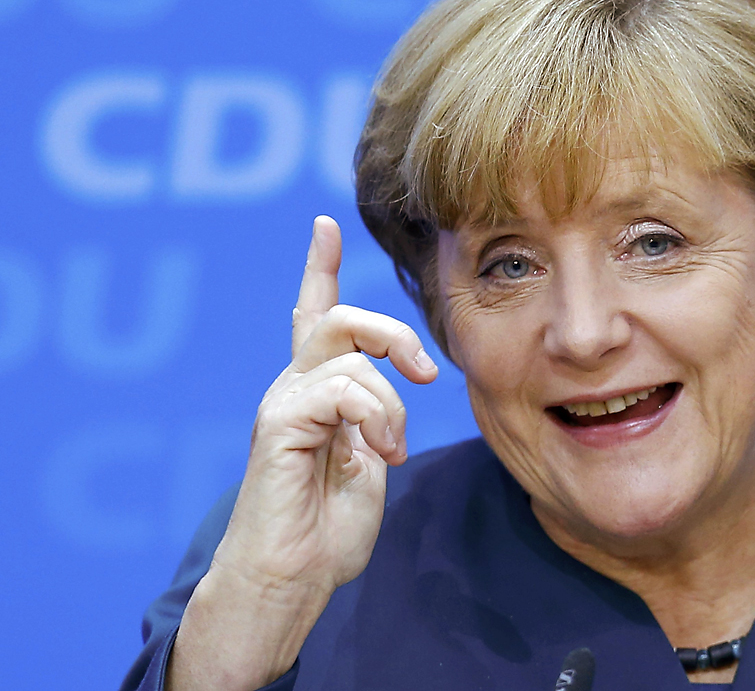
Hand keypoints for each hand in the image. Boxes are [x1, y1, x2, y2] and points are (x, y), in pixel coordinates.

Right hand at [169, 216, 437, 690]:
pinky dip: (377, 418)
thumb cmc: (328, 529)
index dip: (319, 268)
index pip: (312, 315)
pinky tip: (378, 455)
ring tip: (390, 450)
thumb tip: (390, 388)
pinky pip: (343, 389)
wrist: (292, 578)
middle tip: (427, 374)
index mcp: (317, 392)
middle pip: (338, 316)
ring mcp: (283, 401)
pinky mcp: (280, 422)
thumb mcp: (368, 460)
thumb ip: (376, 417)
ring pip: (350, 353)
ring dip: (391, 404)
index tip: (325, 224)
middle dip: (392, 332)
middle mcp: (294, 387)